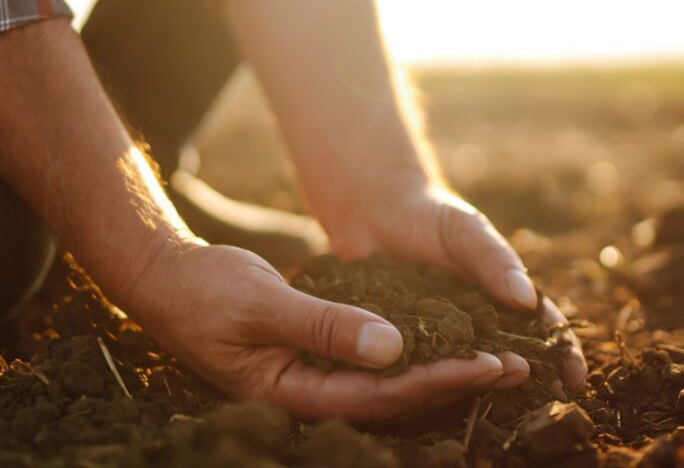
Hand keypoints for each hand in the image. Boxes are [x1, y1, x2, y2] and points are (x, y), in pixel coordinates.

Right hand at [101, 241, 531, 420]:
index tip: (489, 363)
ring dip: (442, 373)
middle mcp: (308, 397)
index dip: (438, 382)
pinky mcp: (315, 360)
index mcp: (291, 394)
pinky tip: (447, 343)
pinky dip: (413, 356)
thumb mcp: (263, 303)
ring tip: (499, 360)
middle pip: (395, 403)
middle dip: (455, 385)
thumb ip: (325, 326)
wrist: (166, 281)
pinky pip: (374, 367)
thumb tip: (393, 348)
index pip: (380, 398)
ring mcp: (312, 381)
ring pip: (389, 388)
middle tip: (517, 367)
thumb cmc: (205, 291)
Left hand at [322, 181, 587, 394]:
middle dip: (528, 384)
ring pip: (465, 371)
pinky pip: (418, 367)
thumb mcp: (466, 231)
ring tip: (496, 409)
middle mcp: (475, 324)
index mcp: (501, 298)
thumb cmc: (430, 215)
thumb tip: (527, 298)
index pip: (540, 330)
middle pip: (509, 359)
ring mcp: (439, 337)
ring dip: (480, 389)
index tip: (575, 380)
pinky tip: (434, 401)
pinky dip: (429, 384)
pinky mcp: (401, 343)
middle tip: (542, 408)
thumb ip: (494, 260)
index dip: (562, 356)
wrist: (373, 211)